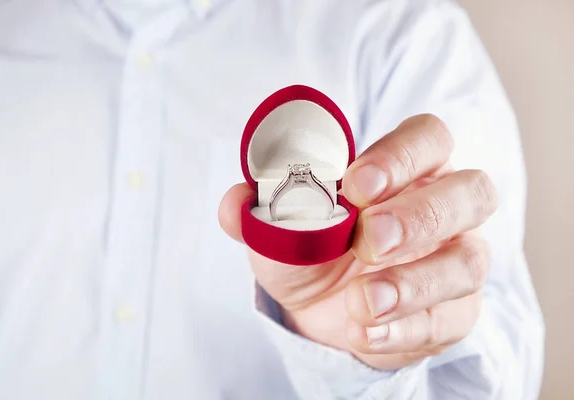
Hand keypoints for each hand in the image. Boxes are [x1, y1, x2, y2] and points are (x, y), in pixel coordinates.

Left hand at [219, 114, 496, 369]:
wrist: (325, 311)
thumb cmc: (313, 253)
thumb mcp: (282, 231)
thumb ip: (262, 212)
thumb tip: (236, 202)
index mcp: (407, 169)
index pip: (427, 139)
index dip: (400, 156)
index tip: (356, 185)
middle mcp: (443, 207)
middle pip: (470, 191)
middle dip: (418, 216)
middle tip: (370, 239)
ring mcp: (456, 258)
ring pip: (468, 261)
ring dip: (413, 283)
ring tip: (362, 301)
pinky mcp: (456, 311)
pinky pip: (449, 318)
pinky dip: (404, 328)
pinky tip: (365, 331)